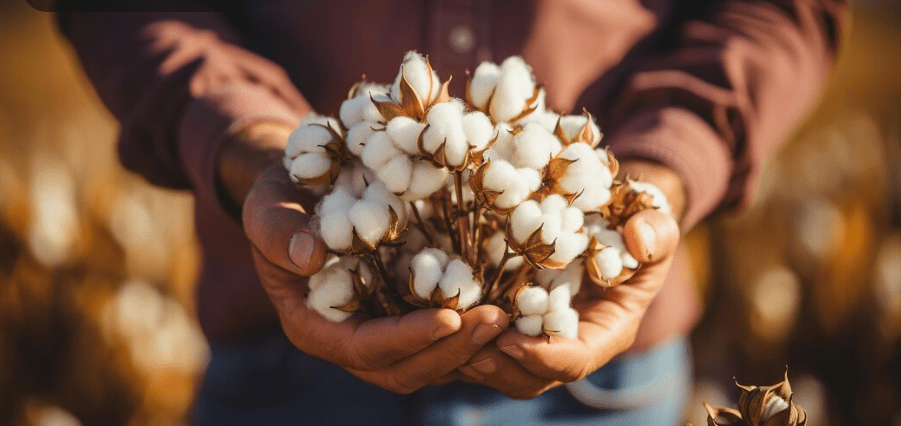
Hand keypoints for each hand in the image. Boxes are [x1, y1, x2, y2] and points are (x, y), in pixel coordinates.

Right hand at [231, 124, 508, 393]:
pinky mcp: (409, 313)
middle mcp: (352, 339)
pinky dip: (475, 330)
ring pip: (433, 361)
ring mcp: (384, 330)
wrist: (302, 191)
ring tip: (511, 317)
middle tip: (497, 320)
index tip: (448, 317)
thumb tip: (307, 256)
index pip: (364, 349)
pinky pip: (446, 337)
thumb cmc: (280, 197)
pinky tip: (510, 306)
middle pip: (406, 369)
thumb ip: (277, 230)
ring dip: (472, 347)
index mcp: (315, 326)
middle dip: (452, 350)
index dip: (407, 339)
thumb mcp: (266, 205)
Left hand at [455, 161, 682, 398]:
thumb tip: (639, 237)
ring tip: (439, 337)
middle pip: (529, 375)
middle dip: (497, 367)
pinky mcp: (508, 319)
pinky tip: (429, 317)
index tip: (511, 340)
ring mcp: (535, 334)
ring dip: (468, 356)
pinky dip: (456, 335)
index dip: (544, 357)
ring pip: (499, 364)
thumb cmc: (636, 223)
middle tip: (463, 351)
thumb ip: (656, 233)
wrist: (611, 220)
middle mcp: (567, 343)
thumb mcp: (656, 223)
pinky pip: (479, 340)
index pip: (576, 360)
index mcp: (605, 331)